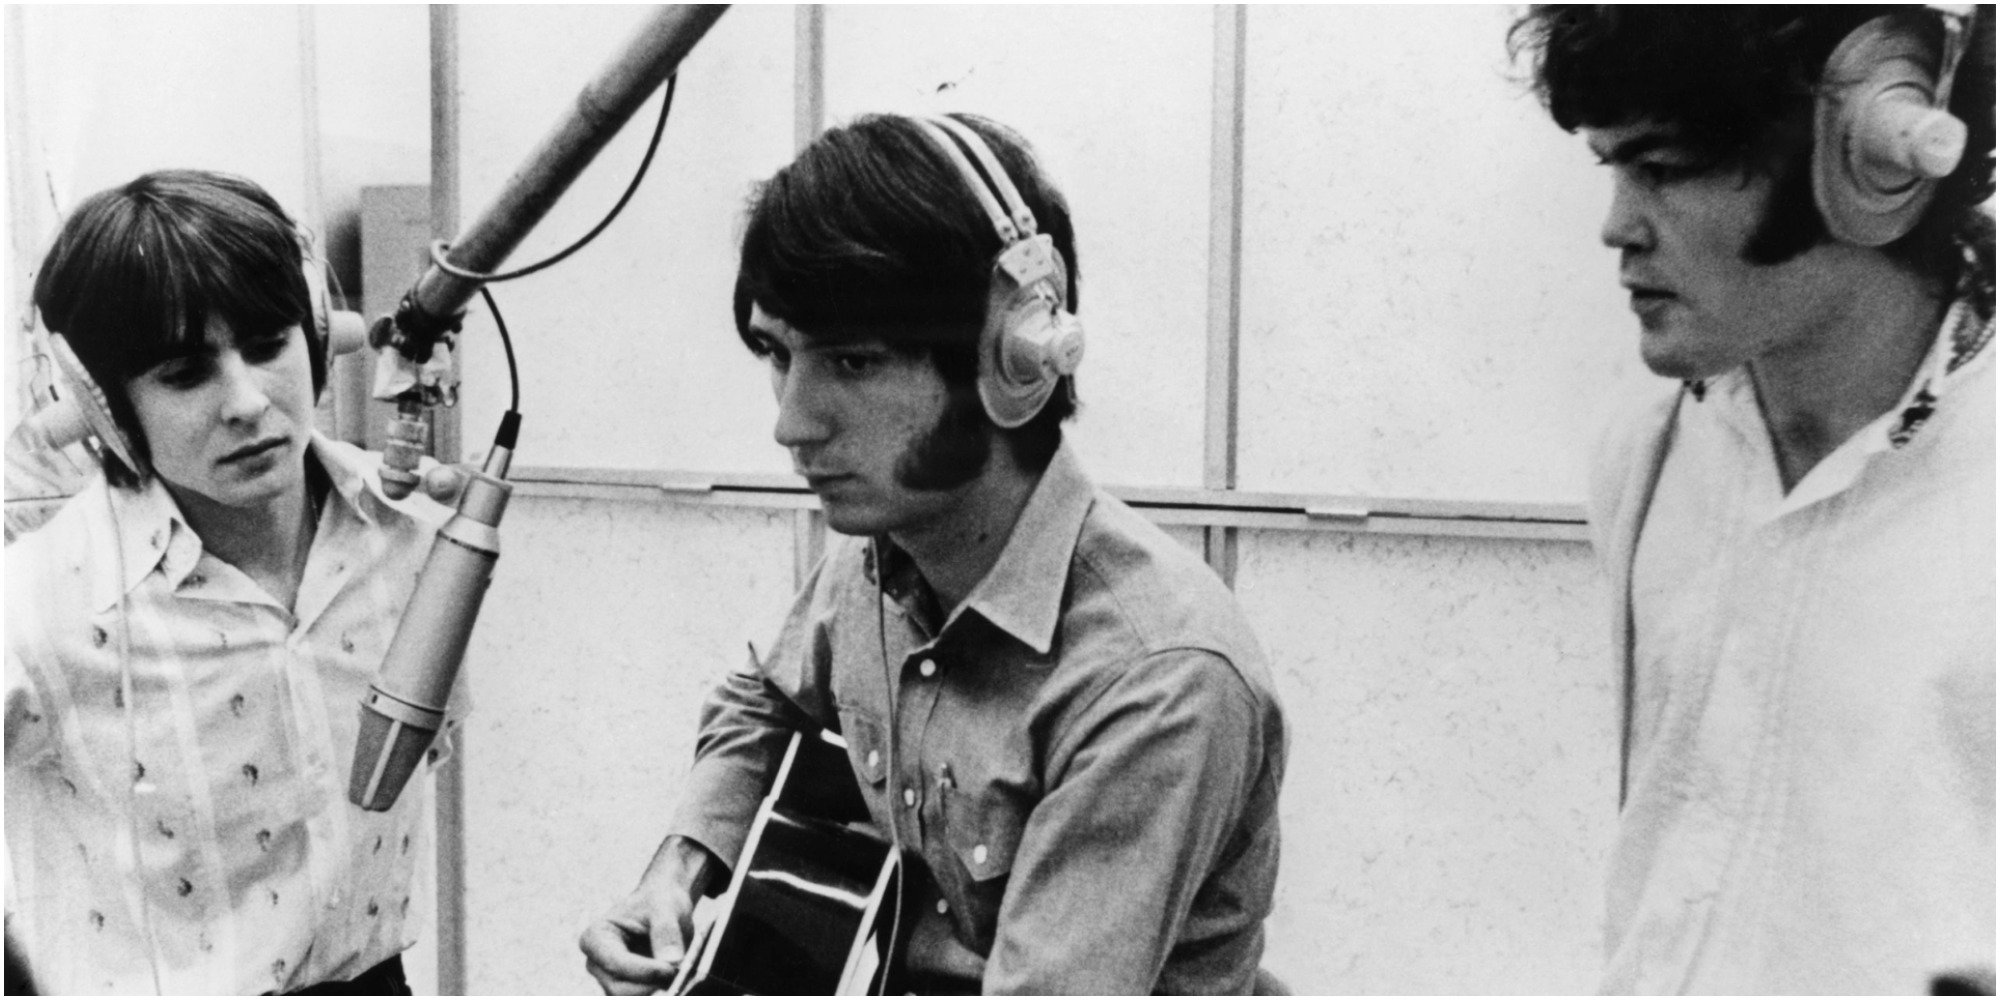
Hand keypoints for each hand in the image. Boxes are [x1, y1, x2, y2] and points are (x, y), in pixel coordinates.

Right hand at [579, 878, 693, 994]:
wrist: (664, 908)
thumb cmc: (659, 903)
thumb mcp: (665, 908)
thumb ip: (667, 932)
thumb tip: (673, 961)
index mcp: (595, 938)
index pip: (615, 963)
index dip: (644, 970)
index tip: (672, 968)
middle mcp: (597, 964)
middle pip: (620, 988)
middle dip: (652, 985)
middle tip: (681, 974)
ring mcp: (610, 980)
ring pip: (633, 997)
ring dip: (659, 990)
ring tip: (681, 973)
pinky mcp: (628, 991)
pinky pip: (645, 997)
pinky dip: (662, 992)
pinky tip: (677, 980)